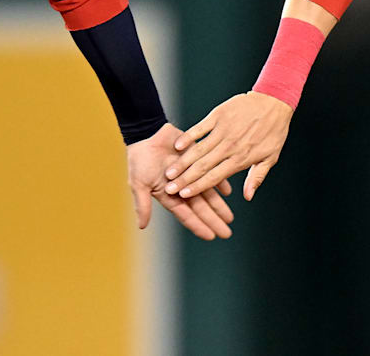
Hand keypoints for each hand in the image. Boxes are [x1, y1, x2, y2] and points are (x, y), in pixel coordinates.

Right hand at [127, 124, 234, 240]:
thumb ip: (142, 204)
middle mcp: (182, 187)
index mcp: (168, 195)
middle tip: (227, 233)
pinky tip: (229, 191)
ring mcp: (191, 174)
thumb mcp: (139, 183)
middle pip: (201, 207)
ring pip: (208, 193)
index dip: (198, 226)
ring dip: (219, 205)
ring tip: (230, 217)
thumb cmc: (140, 158)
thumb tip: (141, 226)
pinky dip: (220, 181)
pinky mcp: (197, 159)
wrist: (147, 132)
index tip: (211, 236)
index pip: (186, 214)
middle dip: (214, 220)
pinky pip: (212, 171)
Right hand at [165, 91, 292, 201]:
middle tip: (169, 188)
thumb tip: (248, 197)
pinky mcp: (218, 116)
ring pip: (199, 149)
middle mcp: (229, 146)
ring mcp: (223, 130)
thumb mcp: (270, 157)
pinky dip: (189, 137)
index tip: (184, 195)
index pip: (215, 177)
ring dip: (183, 161)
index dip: (198, 186)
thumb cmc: (273, 131)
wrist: (274, 101)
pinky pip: (200, 128)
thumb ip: (256, 178)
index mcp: (241, 158)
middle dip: (185, 179)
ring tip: (169, 172)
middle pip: (203, 166)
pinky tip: (178, 146)